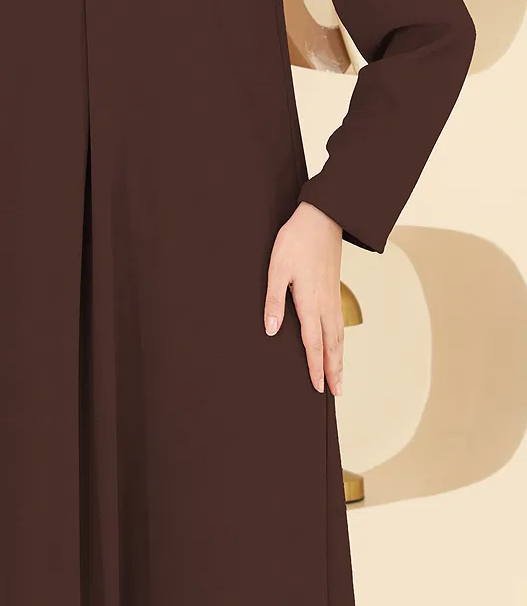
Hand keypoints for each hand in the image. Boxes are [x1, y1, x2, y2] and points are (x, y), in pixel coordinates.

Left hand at [263, 201, 343, 396]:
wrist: (323, 218)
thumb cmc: (295, 241)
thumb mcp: (277, 268)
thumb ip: (274, 301)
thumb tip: (270, 330)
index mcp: (310, 302)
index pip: (313, 343)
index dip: (315, 367)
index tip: (317, 388)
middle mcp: (325, 304)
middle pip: (332, 345)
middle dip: (334, 371)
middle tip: (336, 394)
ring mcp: (333, 297)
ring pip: (339, 336)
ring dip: (340, 359)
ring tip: (340, 377)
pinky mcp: (335, 289)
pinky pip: (340, 323)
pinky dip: (341, 341)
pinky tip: (338, 343)